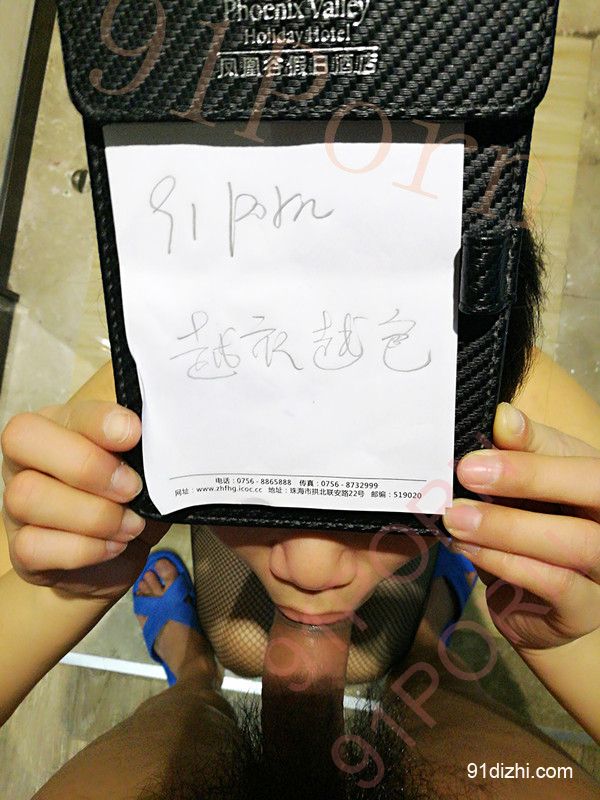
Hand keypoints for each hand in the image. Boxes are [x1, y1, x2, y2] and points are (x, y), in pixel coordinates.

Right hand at [1, 401, 168, 600]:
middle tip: (131, 489)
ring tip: (130, 525)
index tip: (135, 435)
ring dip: (91, 515)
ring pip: (26, 496)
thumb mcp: (146, 469)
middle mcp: (28, 459)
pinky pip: (32, 546)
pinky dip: (83, 549)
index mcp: (60, 426)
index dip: (99, 421)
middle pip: (24, 440)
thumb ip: (147, 450)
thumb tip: (163, 443)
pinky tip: (111, 547)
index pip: (63, 409)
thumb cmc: (131, 500)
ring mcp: (15, 505)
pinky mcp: (21, 550)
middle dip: (87, 466)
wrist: (120, 557)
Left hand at [443, 402, 599, 652]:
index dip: (533, 463)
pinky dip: (506, 564)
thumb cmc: (541, 520)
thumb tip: (503, 416)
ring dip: (506, 529)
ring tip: (458, 520)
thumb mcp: (536, 476)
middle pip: (592, 494)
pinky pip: (555, 585)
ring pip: (574, 545)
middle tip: (464, 478)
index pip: (587, 468)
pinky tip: (469, 551)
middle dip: (526, 483)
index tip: (473, 461)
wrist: (537, 596)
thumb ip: (524, 447)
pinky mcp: (586, 610)